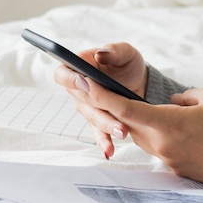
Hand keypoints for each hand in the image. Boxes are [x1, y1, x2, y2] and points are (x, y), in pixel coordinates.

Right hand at [54, 42, 146, 157]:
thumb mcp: (125, 52)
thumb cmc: (127, 63)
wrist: (139, 83)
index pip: (63, 74)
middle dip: (96, 106)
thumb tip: (100, 55)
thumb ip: (113, 51)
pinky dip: (104, 142)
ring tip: (122, 131)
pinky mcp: (99, 122)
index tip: (83, 80)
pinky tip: (109, 152)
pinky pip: (99, 133)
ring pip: (92, 118)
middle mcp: (79, 90)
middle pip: (80, 100)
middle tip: (111, 109)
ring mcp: (88, 108)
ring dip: (106, 126)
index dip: (69, 78)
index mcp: (78, 68)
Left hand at [64, 79, 202, 189]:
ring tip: (146, 107)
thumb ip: (184, 97)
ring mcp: (167, 159)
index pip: (123, 109)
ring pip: (142, 135)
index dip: (101, 96)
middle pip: (128, 124)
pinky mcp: (175, 168)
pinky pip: (158, 146)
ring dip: (139, 122)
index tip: (84, 83)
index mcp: (168, 124)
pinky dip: (158, 134)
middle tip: (103, 89)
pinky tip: (177, 128)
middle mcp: (161, 145)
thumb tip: (171, 103)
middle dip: (115, 108)